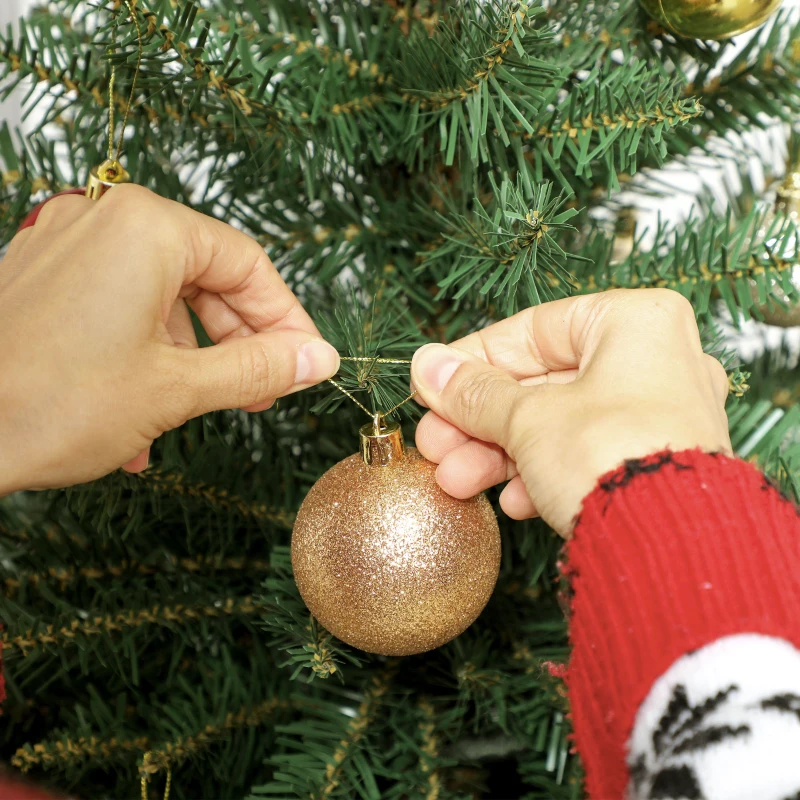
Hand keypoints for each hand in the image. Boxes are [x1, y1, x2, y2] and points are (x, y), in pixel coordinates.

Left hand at [0, 185, 338, 494]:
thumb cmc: (51, 404)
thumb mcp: (178, 388)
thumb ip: (259, 367)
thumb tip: (318, 359)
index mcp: (146, 227)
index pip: (248, 264)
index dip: (286, 320)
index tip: (305, 364)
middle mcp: (105, 219)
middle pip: (207, 276)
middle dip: (237, 342)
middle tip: (259, 392)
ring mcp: (68, 243)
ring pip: (163, 295)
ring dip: (191, 357)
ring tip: (196, 414)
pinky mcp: (44, 274)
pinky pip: (120, 303)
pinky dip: (146, 350)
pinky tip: (145, 410)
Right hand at [410, 289, 731, 535]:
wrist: (671, 549)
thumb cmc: (608, 455)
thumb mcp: (527, 418)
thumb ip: (473, 392)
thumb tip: (426, 366)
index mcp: (635, 322)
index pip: (532, 329)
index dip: (472, 360)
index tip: (432, 385)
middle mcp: (657, 361)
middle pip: (540, 384)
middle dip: (478, 421)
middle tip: (434, 444)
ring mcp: (661, 416)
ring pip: (558, 423)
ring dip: (499, 453)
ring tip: (455, 481)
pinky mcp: (657, 463)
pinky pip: (586, 455)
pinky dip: (542, 475)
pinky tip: (513, 503)